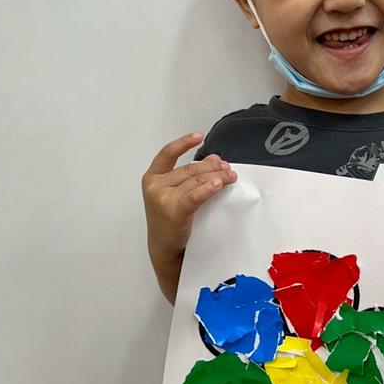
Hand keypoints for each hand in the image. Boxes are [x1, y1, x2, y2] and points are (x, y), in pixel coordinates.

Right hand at [142, 132, 237, 265]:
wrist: (164, 247)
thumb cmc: (169, 221)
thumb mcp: (175, 193)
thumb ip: (190, 175)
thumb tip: (213, 158)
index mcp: (152, 177)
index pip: (168, 153)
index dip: (184, 142)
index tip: (198, 136)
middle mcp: (155, 185)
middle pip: (190, 168)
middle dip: (212, 167)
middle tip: (228, 168)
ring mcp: (163, 198)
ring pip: (196, 180)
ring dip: (217, 176)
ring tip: (230, 176)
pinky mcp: (174, 210)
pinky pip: (196, 195)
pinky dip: (209, 188)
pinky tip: (219, 185)